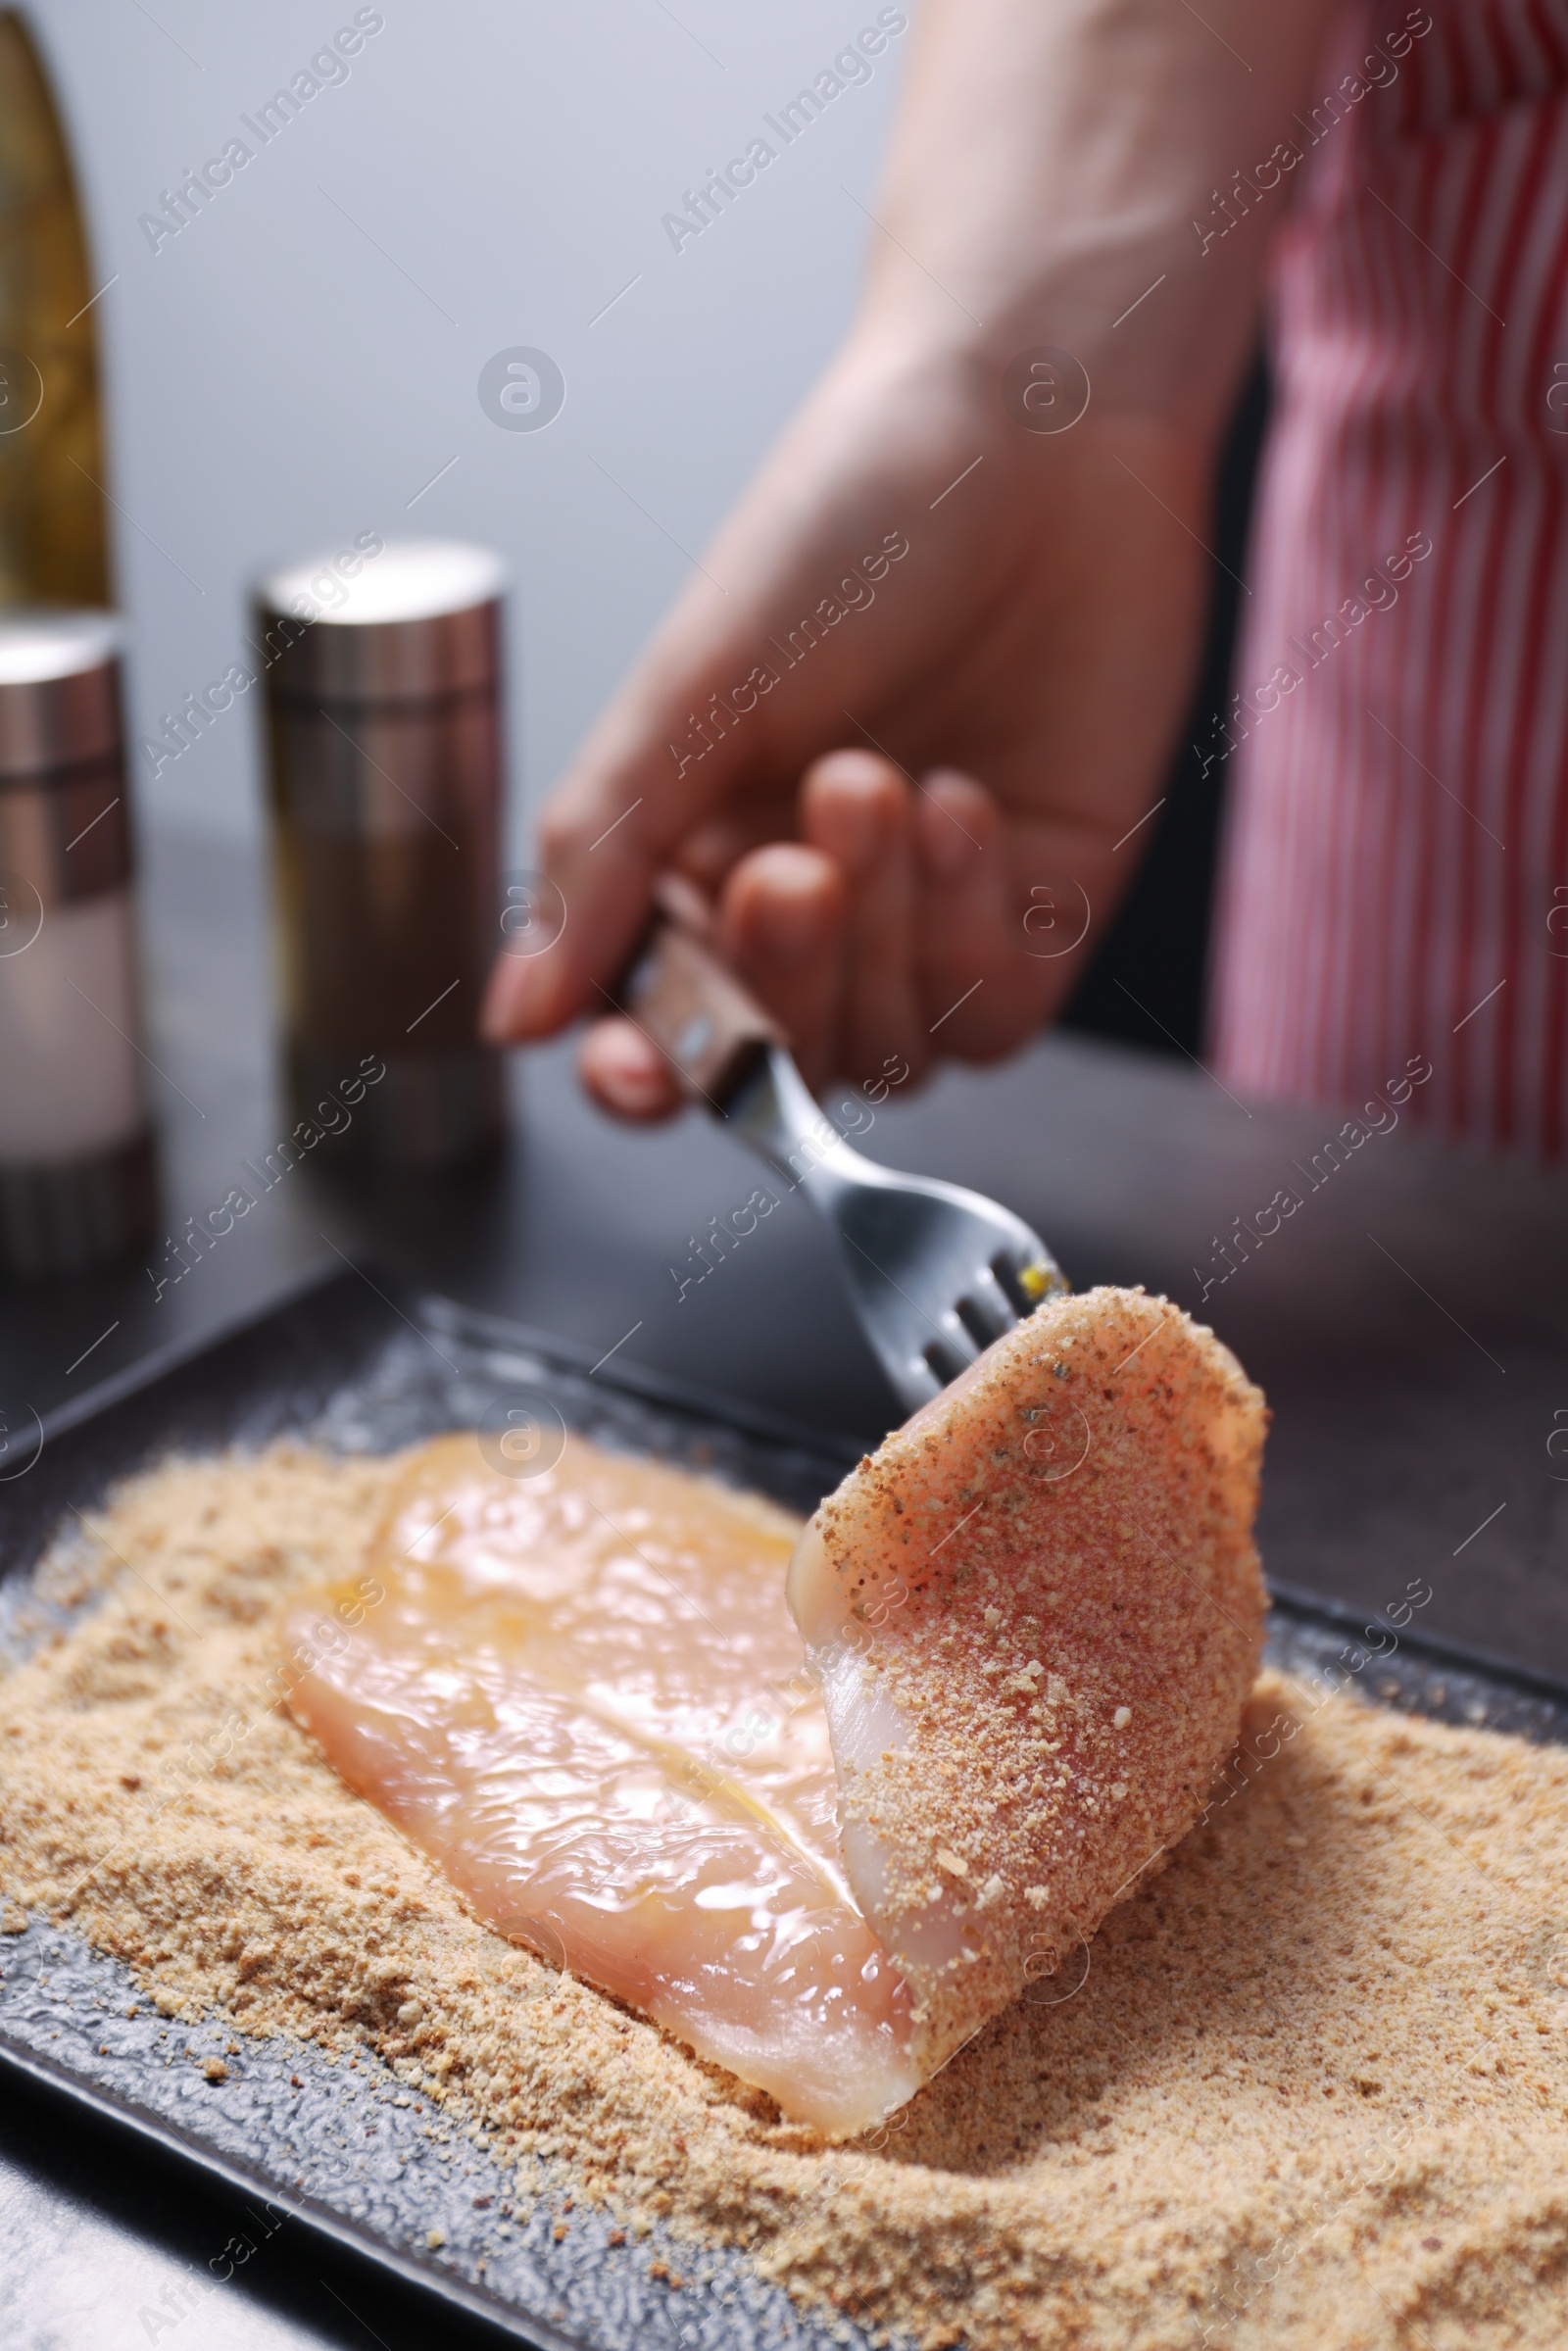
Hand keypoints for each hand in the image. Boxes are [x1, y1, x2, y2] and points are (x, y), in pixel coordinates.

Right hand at [482, 328, 1212, 1114]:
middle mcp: (815, 905)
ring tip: (879, 785)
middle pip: (780, 1058)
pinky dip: (970, 927)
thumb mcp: (696, 683)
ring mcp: (932, 914)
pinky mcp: (1043, 904)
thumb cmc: (849, 519)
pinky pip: (995, 1011)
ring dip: (880, 937)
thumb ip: (603, 854)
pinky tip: (963, 804)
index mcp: (700, 853)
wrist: (1041, 420)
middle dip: (780, 978)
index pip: (662, 1026)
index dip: (647, 1070)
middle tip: (792, 869)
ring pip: (888, 1051)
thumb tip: (512, 1015)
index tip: (638, 1071)